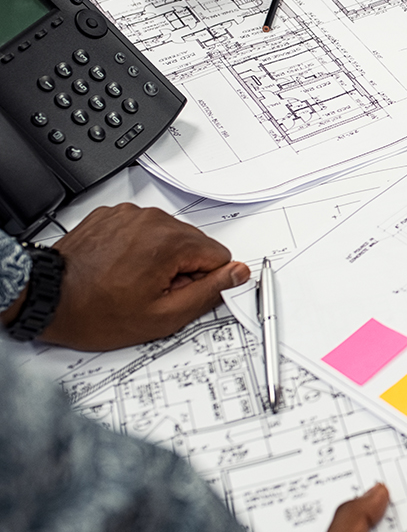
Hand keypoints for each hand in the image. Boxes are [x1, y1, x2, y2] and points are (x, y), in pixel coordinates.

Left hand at [40, 203, 248, 349]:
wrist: (46, 300)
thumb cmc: (94, 311)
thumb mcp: (162, 316)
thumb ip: (209, 292)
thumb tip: (236, 274)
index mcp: (170, 241)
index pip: (219, 255)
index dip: (203, 282)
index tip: (180, 295)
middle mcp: (151, 220)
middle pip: (194, 244)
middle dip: (181, 270)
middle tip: (152, 293)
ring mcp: (129, 215)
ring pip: (169, 237)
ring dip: (159, 259)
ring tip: (132, 281)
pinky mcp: (112, 215)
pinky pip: (143, 230)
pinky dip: (137, 248)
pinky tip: (119, 268)